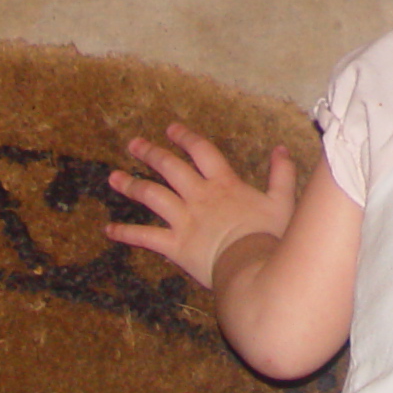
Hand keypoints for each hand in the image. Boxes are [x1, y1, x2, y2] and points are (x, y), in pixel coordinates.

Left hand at [106, 124, 297, 289]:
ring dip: (131, 185)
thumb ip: (282, 173)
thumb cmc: (270, 235)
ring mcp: (184, 220)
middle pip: (170, 168)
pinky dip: (126, 232)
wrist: (252, 264)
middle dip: (151, 153)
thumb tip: (281, 148)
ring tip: (113, 177)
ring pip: (152, 196)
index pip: (201, 152)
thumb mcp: (282, 200)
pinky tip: (109, 229)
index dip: (185, 138)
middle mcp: (199, 196)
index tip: (171, 128)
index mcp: (224, 183)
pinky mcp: (174, 245)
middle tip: (133, 144)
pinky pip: (145, 236)